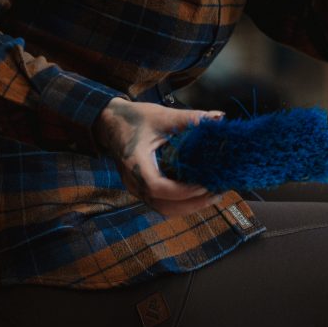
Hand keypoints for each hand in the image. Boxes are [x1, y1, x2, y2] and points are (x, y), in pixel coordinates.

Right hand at [96, 97, 223, 216]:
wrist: (109, 123)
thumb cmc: (134, 119)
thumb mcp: (161, 117)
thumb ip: (190, 118)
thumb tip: (218, 117)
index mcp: (136, 164)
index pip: (158, 187)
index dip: (183, 191)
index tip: (204, 185)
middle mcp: (134, 182)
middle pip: (164, 206)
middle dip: (193, 204)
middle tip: (217, 193)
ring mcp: (136, 188)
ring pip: (164, 209)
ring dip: (188, 207)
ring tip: (211, 196)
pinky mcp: (141, 189)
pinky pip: (161, 204)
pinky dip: (180, 203)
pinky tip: (197, 194)